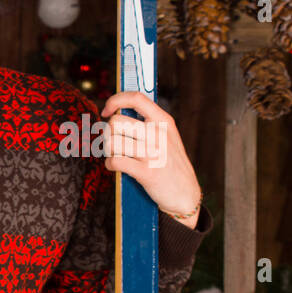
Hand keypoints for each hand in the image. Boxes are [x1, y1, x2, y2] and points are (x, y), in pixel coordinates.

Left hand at [99, 91, 200, 227]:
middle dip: (108, 133)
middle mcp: (158, 134)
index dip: (115, 100)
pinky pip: (114, 161)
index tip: (106, 111)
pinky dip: (110, 165)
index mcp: (164, 121)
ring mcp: (153, 153)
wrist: (185, 194)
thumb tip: (118, 112)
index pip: (136, 98)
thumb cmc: (170, 164)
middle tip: (114, 143)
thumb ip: (148, 123)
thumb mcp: (167, 137)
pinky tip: (117, 167)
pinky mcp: (146, 172)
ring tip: (117, 155)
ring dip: (108, 150)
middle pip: (116, 122)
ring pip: (112, 141)